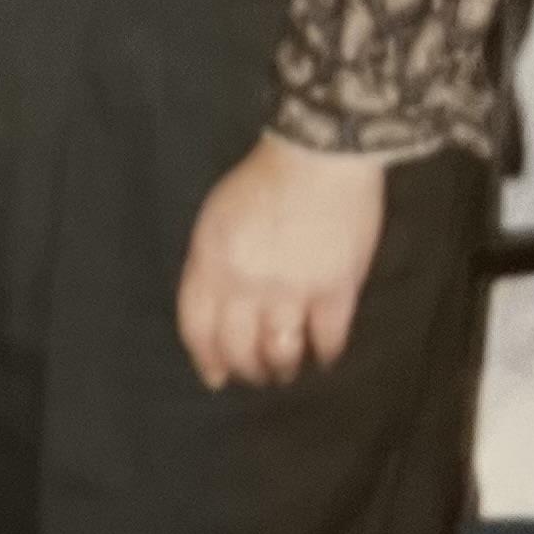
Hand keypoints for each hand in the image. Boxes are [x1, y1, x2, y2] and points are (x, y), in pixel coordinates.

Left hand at [177, 132, 387, 388]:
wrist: (318, 158)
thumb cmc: (262, 180)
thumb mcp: (216, 217)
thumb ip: (210, 262)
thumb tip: (215, 306)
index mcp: (211, 260)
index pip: (197, 326)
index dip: (205, 358)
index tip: (214, 376)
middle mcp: (246, 283)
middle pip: (238, 348)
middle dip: (245, 369)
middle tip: (255, 375)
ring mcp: (292, 291)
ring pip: (281, 353)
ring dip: (282, 369)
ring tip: (286, 370)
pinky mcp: (336, 292)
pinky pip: (328, 340)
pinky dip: (324, 355)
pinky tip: (323, 357)